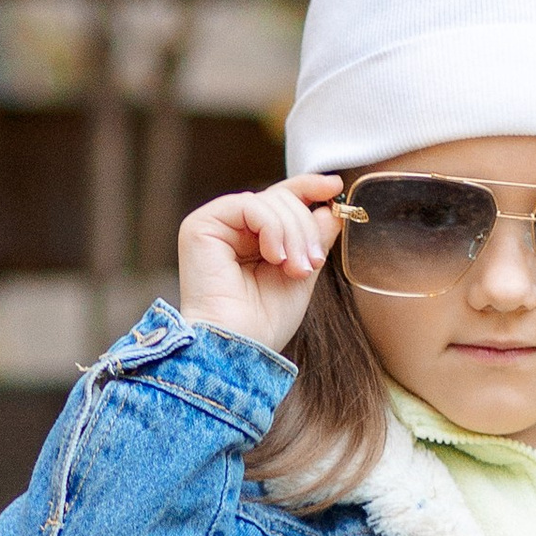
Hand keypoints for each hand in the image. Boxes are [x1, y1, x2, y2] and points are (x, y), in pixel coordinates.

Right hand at [177, 173, 340, 357]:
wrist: (238, 347)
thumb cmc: (265, 321)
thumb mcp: (302, 272)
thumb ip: (314, 238)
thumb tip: (331, 207)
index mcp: (250, 238)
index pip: (280, 199)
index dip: (308, 188)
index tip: (335, 187)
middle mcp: (230, 228)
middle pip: (280, 198)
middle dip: (305, 229)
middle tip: (312, 265)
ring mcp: (215, 224)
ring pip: (270, 201)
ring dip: (293, 235)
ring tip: (296, 270)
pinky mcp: (200, 225)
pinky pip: (250, 206)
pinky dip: (273, 229)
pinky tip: (274, 258)